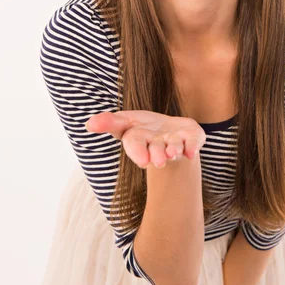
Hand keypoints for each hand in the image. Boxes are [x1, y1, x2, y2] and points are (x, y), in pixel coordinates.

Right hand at [85, 110, 205, 169]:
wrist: (170, 132)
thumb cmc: (144, 129)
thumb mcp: (125, 121)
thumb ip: (109, 122)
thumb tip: (89, 124)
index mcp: (140, 141)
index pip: (135, 145)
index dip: (138, 153)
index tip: (143, 161)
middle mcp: (158, 145)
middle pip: (156, 150)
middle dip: (158, 155)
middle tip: (159, 162)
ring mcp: (175, 142)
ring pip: (175, 147)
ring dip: (175, 149)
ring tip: (174, 152)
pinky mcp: (192, 138)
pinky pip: (194, 141)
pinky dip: (193, 145)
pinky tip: (191, 151)